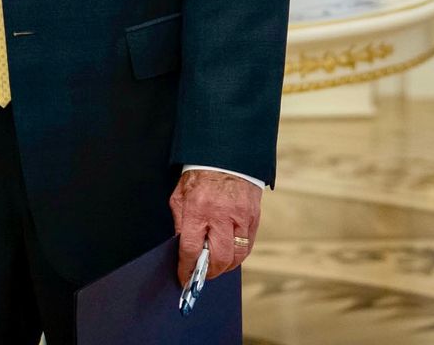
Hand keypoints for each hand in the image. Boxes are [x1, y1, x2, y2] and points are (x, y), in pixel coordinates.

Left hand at [169, 169, 260, 284]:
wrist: (227, 156)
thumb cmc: (200, 175)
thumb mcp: (180, 195)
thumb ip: (180, 221)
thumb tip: (181, 247)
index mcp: (198, 208)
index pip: (192, 248)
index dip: (186, 267)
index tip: (183, 277)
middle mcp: (221, 215)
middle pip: (218, 258)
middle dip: (208, 273)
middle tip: (201, 275)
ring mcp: (241, 217)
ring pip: (236, 256)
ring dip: (225, 268)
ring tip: (215, 267)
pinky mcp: (254, 218)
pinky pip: (247, 246)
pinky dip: (237, 256)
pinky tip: (228, 256)